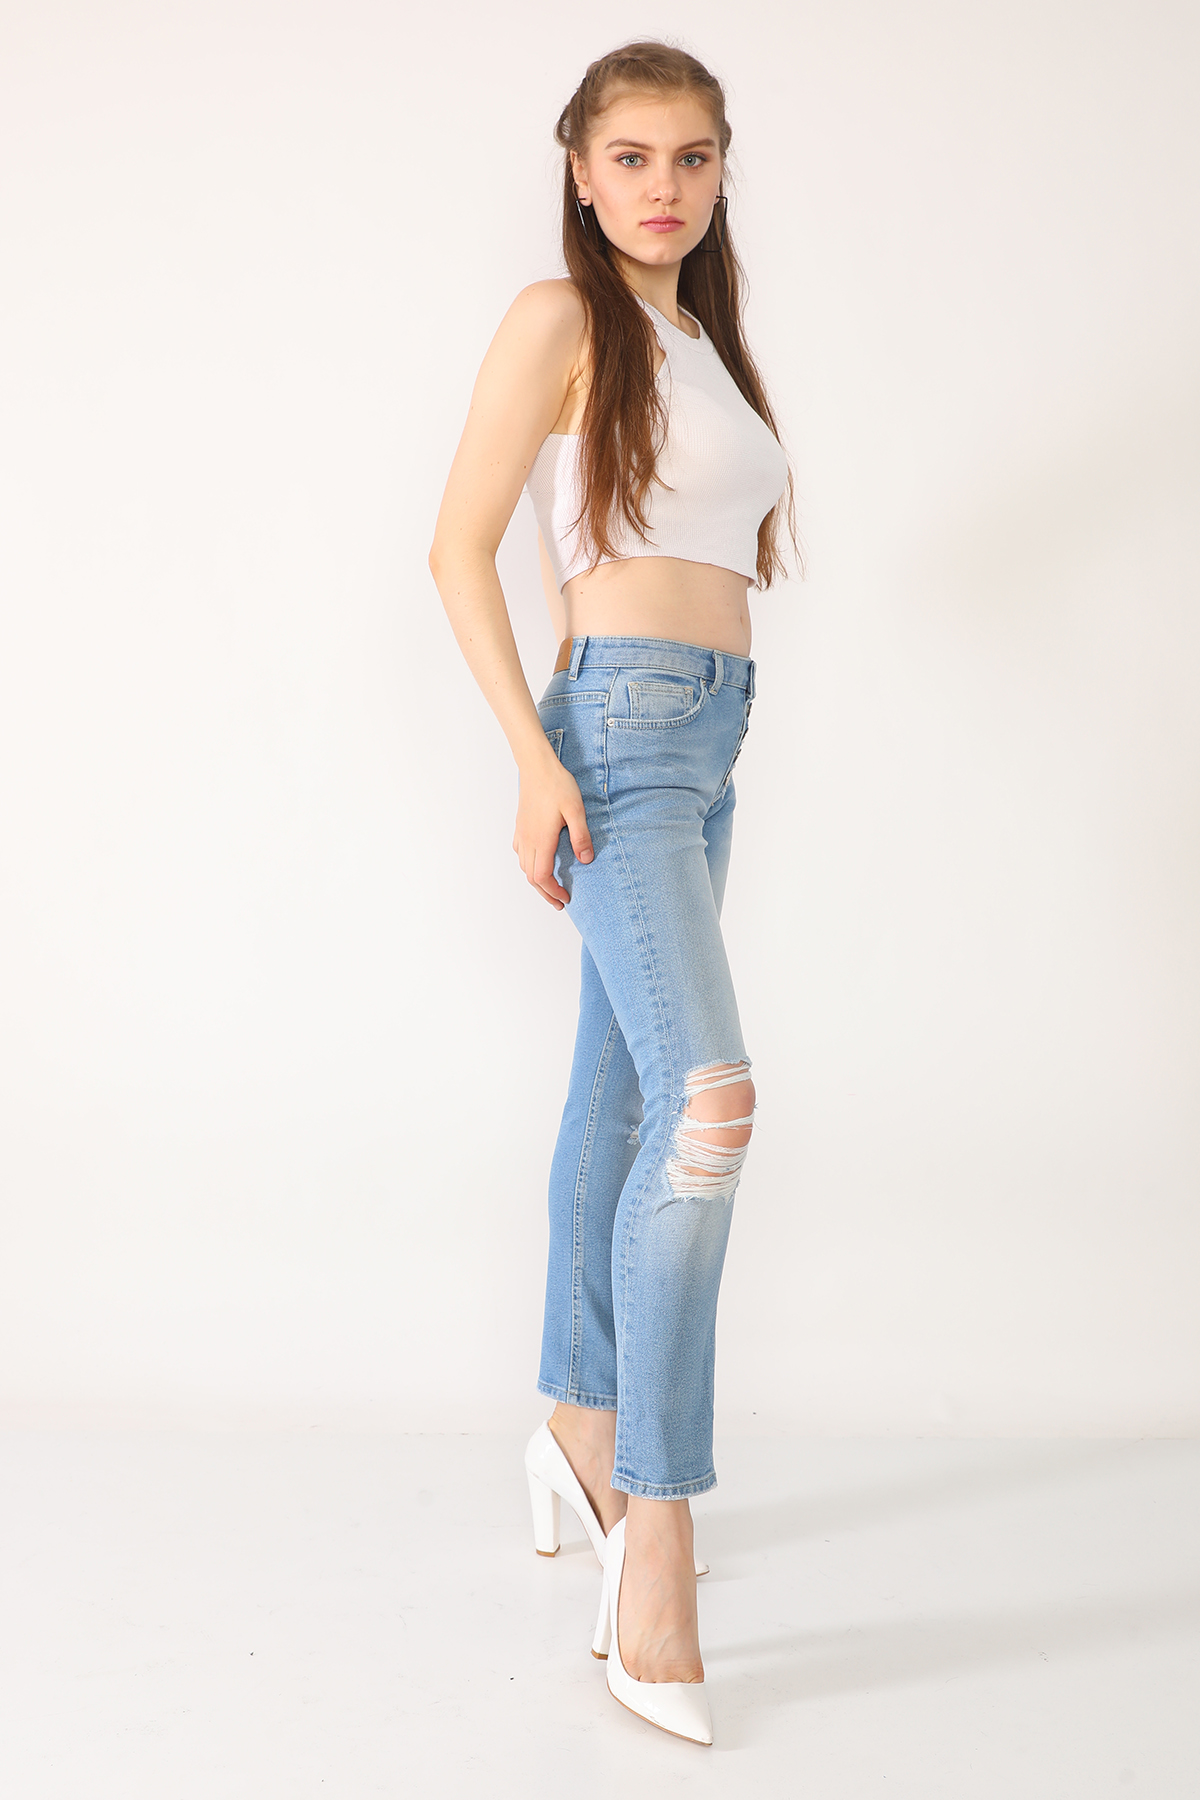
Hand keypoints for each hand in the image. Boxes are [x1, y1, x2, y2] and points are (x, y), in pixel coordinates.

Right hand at [514, 753, 593, 907]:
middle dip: (545, 893)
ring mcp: (522, 833)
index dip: (554, 892)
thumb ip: (581, 836)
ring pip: (524, 866)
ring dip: (536, 880)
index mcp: (542, 840)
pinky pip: (520, 853)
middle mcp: (528, 840)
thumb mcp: (576, 810)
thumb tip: (586, 860)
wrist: (537, 766)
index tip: (566, 898)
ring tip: (551, 886)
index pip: (542, 877)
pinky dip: (529, 865)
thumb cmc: (557, 785)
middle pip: (531, 877)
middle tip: (560, 902)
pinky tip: (538, 861)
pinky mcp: (520, 826)